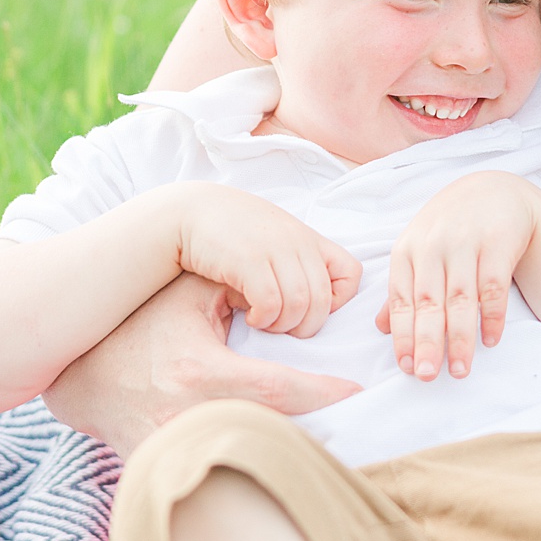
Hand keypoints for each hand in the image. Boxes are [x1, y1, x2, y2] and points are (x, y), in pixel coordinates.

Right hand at [41, 272, 362, 457]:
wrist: (87, 379)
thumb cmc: (143, 326)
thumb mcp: (186, 293)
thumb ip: (239, 282)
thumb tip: (295, 284)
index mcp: (199, 373)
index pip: (279, 389)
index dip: (325, 393)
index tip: (356, 389)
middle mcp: (189, 419)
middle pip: (275, 432)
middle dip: (320, 427)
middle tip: (357, 417)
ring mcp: (178, 453)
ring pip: (252, 457)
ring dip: (292, 448)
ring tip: (333, 437)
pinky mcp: (172, 472)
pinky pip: (225, 473)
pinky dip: (256, 463)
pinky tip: (284, 456)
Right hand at [174, 184, 361, 336]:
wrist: (189, 212)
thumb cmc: (231, 232)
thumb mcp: (274, 239)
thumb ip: (297, 260)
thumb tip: (314, 300)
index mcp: (308, 238)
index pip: (351, 273)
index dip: (339, 300)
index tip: (311, 308)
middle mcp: (297, 241)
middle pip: (323, 299)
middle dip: (306, 326)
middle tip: (283, 328)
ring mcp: (274, 249)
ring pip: (300, 304)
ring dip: (283, 325)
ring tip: (265, 323)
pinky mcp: (248, 260)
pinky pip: (271, 302)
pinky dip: (265, 319)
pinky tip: (251, 317)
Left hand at [377, 172, 540, 380]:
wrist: (493, 190)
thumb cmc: (449, 227)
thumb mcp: (417, 250)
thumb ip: (402, 289)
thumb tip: (380, 328)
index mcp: (407, 251)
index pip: (401, 299)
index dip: (403, 334)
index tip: (406, 366)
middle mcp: (433, 246)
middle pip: (428, 302)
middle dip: (427, 341)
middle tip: (426, 375)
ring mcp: (466, 243)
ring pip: (460, 298)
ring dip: (460, 337)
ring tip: (460, 369)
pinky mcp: (497, 242)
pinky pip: (494, 285)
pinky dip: (492, 315)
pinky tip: (490, 340)